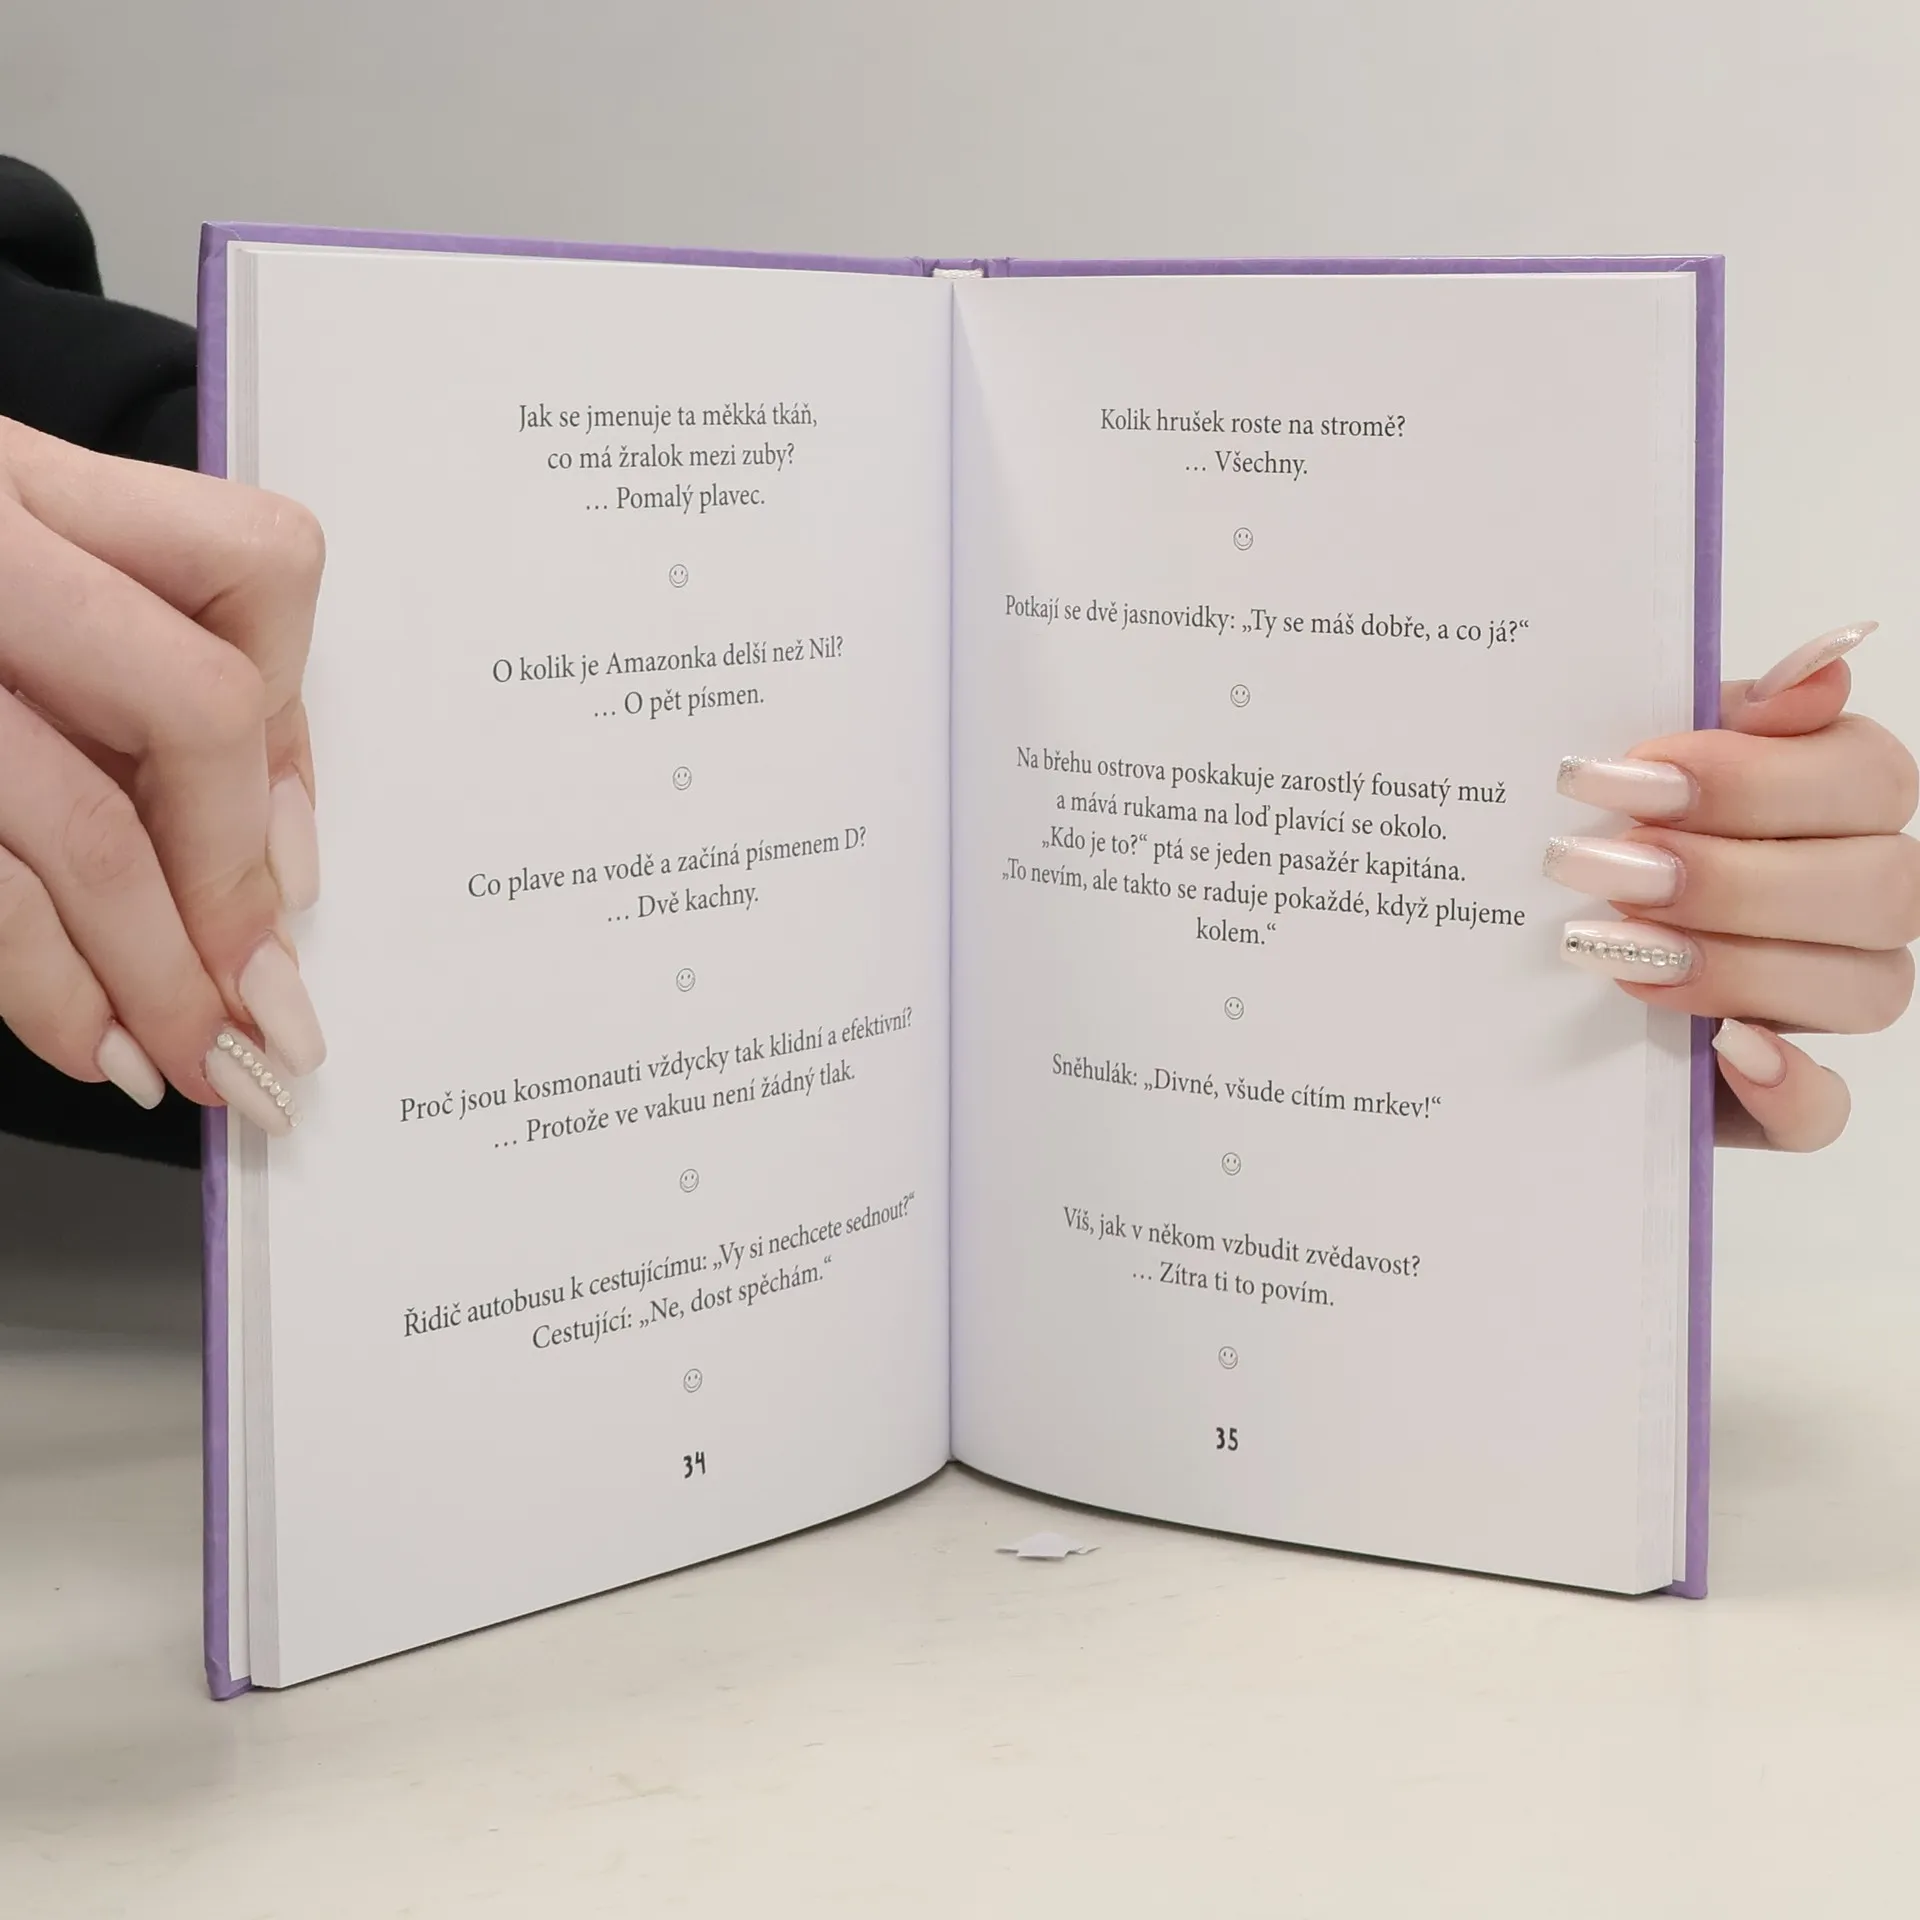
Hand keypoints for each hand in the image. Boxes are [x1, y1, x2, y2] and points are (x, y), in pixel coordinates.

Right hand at [0, 418, 325, 1134]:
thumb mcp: (10, 578)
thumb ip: (135, 670)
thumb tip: (273, 848)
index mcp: (25, 482)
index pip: (256, 570)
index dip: (291, 730)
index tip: (292, 859)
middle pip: (197, 711)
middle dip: (236, 881)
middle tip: (260, 997)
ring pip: (87, 829)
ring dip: (161, 977)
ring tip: (197, 1057)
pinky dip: (51, 991)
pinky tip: (91, 1041)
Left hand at [1550, 623, 1916, 1150]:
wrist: (1498, 959)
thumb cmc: (1589, 830)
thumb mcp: (1633, 761)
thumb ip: (1719, 709)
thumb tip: (1824, 663)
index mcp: (1830, 802)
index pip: (1867, 778)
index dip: (1754, 779)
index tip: (1633, 777)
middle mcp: (1853, 901)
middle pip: (1881, 887)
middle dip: (1731, 875)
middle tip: (1599, 866)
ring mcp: (1823, 1002)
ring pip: (1864, 990)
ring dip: (1737, 965)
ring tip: (1611, 947)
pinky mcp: (1775, 1097)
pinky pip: (1824, 1109)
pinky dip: (1783, 1085)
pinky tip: (1722, 1051)